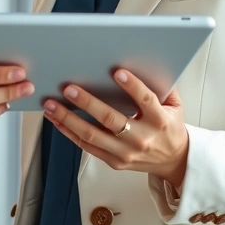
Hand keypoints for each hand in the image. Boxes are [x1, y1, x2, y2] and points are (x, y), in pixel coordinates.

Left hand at [43, 68, 189, 186]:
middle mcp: (142, 138)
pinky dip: (68, 132)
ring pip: (92, 135)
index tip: (117, 72)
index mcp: (160, 121)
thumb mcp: (174, 106)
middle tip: (69, 88)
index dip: (132, 86)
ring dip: (68, 118)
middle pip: (111, 120)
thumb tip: (144, 62)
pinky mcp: (114, 162)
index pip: (146, 101)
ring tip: (50, 105)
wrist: (173, 161)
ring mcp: (126, 153)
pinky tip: (56, 119)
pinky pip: (87, 146)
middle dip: (87, 103)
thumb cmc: (170, 127)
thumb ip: (161, 86)